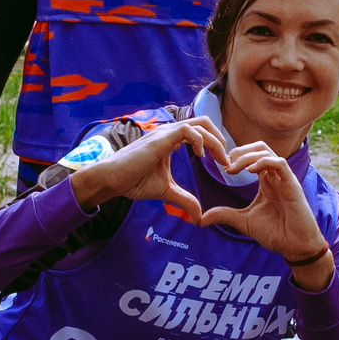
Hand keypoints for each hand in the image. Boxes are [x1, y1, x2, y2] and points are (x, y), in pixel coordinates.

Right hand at [66, 115, 229, 219]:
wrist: (112, 179)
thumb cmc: (133, 181)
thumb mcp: (166, 191)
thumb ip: (184, 199)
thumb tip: (199, 217)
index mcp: (170, 140)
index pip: (200, 131)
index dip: (216, 145)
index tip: (223, 164)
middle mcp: (169, 132)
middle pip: (204, 122)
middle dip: (221, 138)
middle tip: (226, 160)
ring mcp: (165, 132)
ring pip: (200, 124)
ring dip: (216, 141)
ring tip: (220, 159)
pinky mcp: (161, 138)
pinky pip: (188, 130)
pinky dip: (200, 141)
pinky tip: (201, 156)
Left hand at [200, 146, 332, 282]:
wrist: (295, 247)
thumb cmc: (276, 233)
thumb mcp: (244, 222)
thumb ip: (225, 215)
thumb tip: (201, 219)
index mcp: (267, 181)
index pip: (252, 156)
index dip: (236, 157)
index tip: (223, 168)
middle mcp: (276, 176)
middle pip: (260, 148)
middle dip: (240, 151)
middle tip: (226, 163)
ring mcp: (284, 179)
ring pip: (267, 152)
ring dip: (247, 156)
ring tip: (233, 167)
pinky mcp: (292, 185)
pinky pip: (279, 163)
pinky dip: (263, 162)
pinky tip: (249, 171)